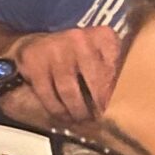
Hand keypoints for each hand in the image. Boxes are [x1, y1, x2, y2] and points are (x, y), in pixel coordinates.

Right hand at [7, 25, 122, 124]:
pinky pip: (48, 94)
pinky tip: (62, 115)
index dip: (114, 92)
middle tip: (99, 117)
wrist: (37, 44)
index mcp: (101, 36)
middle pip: (95, 80)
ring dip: (76, 111)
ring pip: (69, 91)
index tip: (114, 107)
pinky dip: (56, 109)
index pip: (114, 68)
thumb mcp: (99, 53)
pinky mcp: (34, 63)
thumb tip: (120, 100)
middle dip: (98, 104)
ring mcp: (54, 51)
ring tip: (81, 119)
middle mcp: (78, 39)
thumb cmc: (76, 54)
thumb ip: (111, 69)